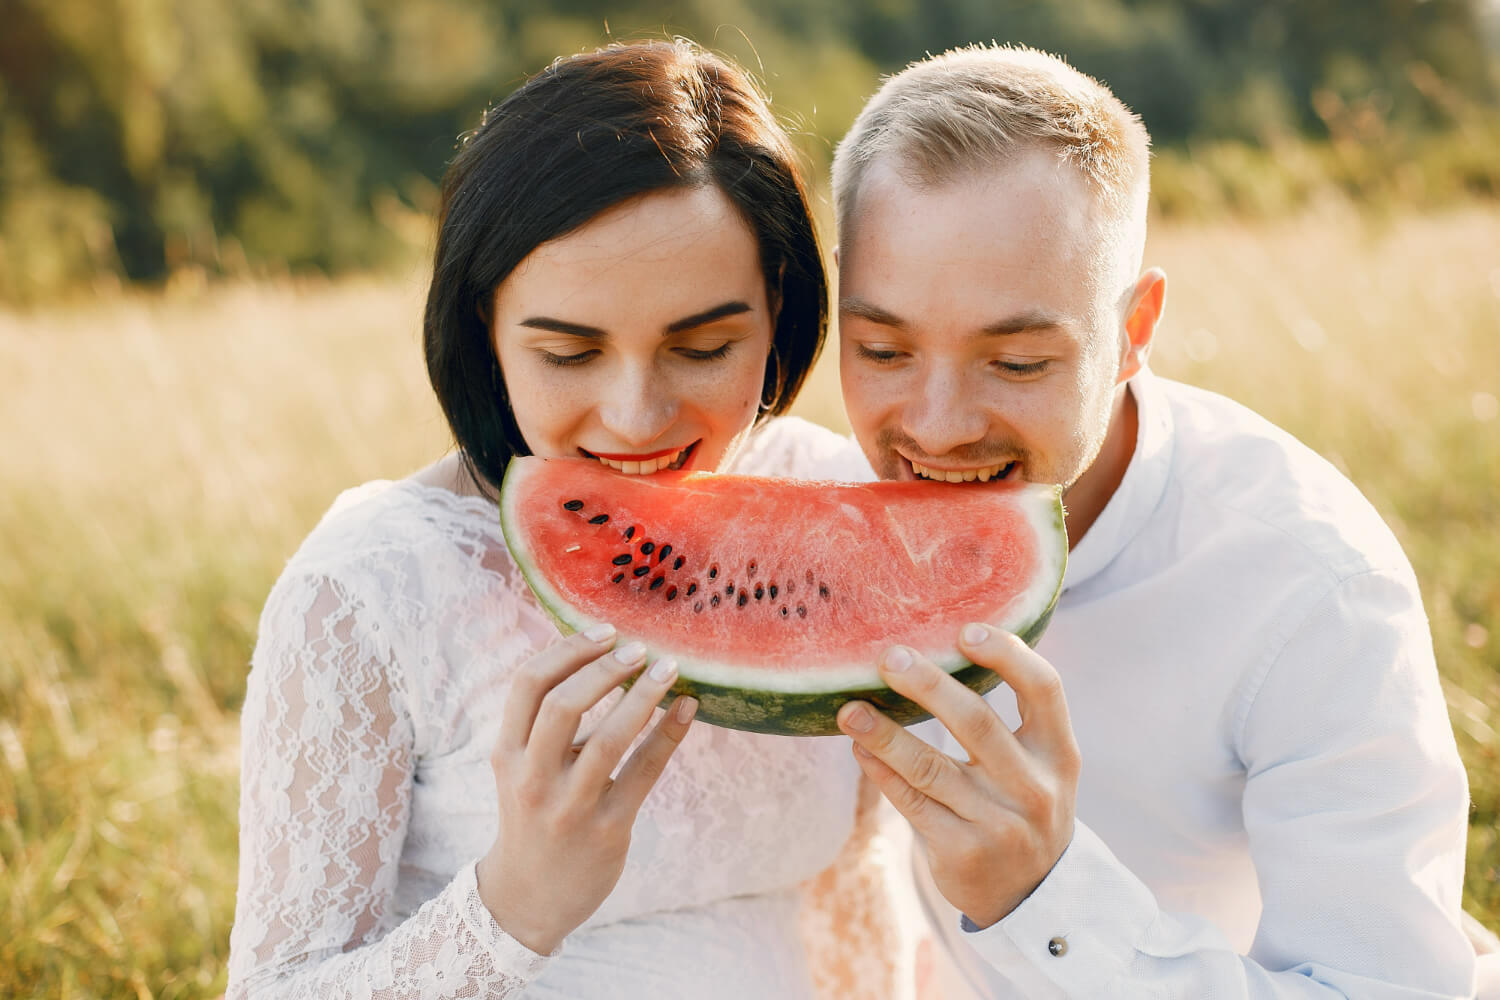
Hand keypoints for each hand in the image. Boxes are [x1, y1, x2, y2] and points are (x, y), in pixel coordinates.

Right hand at [476, 625, 696, 953]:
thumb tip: (597, 657)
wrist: (528, 898)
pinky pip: (644, 771)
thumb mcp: (520, 768)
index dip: (567, 650)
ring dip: (643, 696)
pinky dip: (668, 734)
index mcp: (507, 754)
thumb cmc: (532, 816)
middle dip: (604, 669)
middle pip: (562, 705)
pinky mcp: (609, 829)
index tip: (604, 631)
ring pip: (608, 739)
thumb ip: (546, 724)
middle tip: (640, 648)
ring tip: (669, 669)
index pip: (527, 685)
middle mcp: (533, 778)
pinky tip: (687, 708)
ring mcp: (571, 806)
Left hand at [836, 624, 1078, 927]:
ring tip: (849, 709)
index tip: (966, 629)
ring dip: (884, 733)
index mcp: (1058, 754)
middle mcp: (1033, 788)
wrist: (1031, 896)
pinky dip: (881, 771)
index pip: (1044, 689)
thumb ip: (1009, 719)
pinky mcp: (961, 852)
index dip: (1008, 654)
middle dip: (928, 685)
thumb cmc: (1022, 806)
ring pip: (930, 768)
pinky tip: (859, 748)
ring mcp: (998, 824)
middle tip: (888, 658)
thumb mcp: (1039, 765)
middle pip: (977, 723)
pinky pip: (911, 802)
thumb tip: (934, 652)